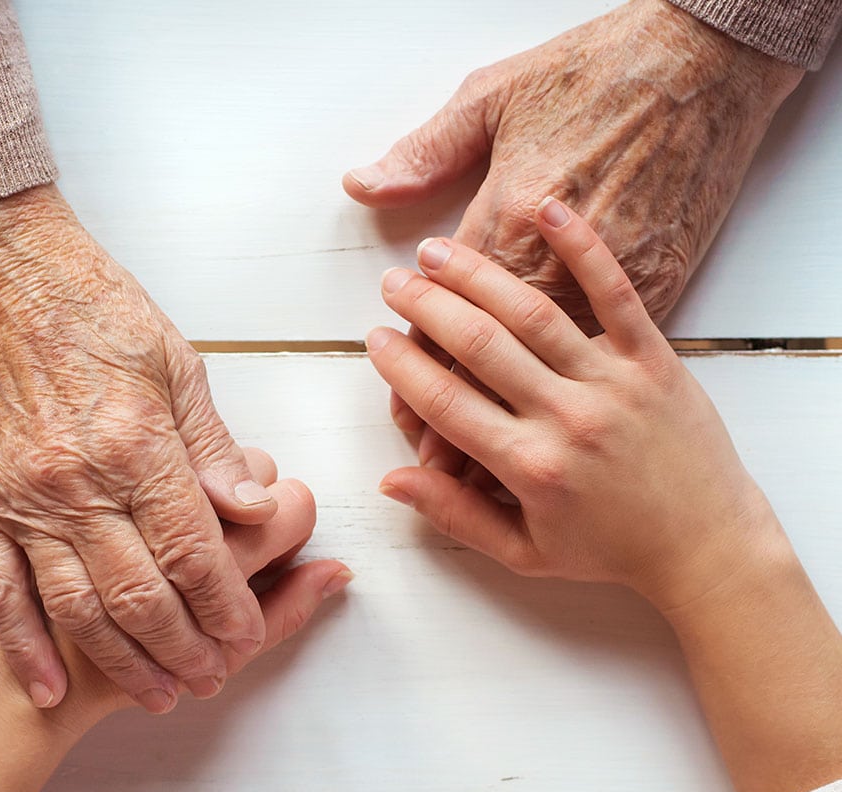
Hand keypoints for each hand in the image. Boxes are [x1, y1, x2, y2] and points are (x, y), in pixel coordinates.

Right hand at [0, 185, 281, 712]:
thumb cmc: (94, 309)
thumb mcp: (178, 365)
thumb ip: (215, 448)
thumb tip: (257, 510)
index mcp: (135, 443)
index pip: (192, 549)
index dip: (224, 603)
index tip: (247, 633)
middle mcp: (75, 481)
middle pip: (138, 593)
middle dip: (183, 646)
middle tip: (212, 676)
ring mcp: (20, 497)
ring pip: (75, 606)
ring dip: (120, 660)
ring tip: (158, 693)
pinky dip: (24, 645)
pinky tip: (50, 683)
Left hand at [345, 0, 803, 467]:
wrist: (706, 66)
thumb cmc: (596, 73)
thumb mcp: (495, 93)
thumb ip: (427, 149)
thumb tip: (362, 185)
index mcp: (507, 221)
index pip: (443, 313)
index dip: (413, 357)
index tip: (391, 384)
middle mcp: (552, 274)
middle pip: (475, 357)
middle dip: (434, 397)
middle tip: (408, 428)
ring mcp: (607, 299)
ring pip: (529, 380)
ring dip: (487, 417)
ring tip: (450, 448)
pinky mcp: (657, 308)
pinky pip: (593, 375)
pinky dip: (560, 403)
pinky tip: (538, 424)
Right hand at [365, 198, 786, 609]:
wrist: (707, 546)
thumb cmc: (610, 550)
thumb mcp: (524, 552)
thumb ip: (455, 515)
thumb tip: (391, 481)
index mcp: (530, 467)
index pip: (445, 402)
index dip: (403, 365)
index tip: (378, 338)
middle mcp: (567, 417)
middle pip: (478, 345)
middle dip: (426, 307)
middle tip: (394, 282)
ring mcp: (613, 381)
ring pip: (532, 314)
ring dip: (476, 275)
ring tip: (435, 251)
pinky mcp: (654, 359)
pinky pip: (616, 294)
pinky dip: (583, 248)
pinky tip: (547, 208)